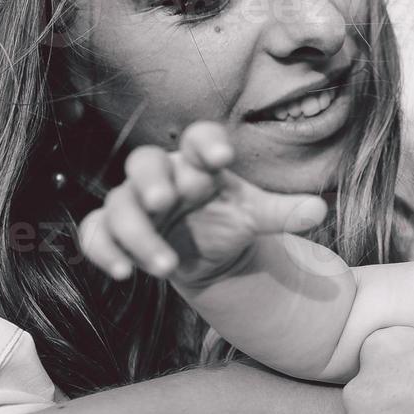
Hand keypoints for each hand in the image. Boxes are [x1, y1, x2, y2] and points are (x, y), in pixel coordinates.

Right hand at [78, 121, 326, 287]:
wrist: (206, 248)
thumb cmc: (230, 217)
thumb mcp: (258, 215)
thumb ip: (284, 213)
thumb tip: (318, 211)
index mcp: (200, 163)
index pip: (199, 139)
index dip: (208, 143)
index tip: (225, 157)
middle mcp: (163, 176)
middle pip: (144, 162)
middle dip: (151, 180)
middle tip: (165, 201)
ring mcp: (134, 203)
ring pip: (119, 206)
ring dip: (138, 235)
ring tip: (167, 267)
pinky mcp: (117, 232)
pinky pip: (96, 235)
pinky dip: (103, 252)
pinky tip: (123, 275)